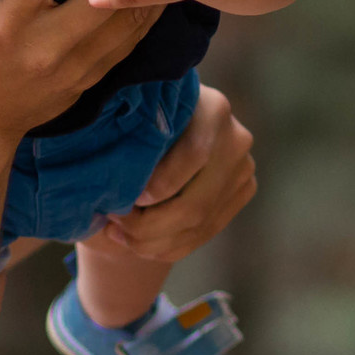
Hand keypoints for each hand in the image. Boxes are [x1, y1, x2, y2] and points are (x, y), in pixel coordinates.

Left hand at [92, 86, 255, 262]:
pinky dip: (168, 246)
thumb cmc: (137, 118)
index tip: (126, 198)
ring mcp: (242, 169)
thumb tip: (111, 185)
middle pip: (196, 202)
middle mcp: (236, 139)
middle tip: (114, 225)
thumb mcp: (133, 118)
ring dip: (154, 241)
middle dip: (150, 225)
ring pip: (200, 223)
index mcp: (212, 108)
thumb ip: (130, 140)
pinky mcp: (241, 193)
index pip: (193, 155)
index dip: (160, 185)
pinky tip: (139, 244)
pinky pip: (205, 233)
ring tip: (120, 236)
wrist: (163, 124)